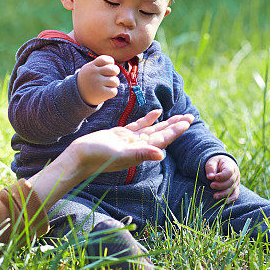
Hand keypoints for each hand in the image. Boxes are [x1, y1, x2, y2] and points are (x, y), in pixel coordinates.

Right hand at [71, 109, 193, 177]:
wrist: (80, 157)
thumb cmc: (98, 157)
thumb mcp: (120, 154)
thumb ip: (141, 154)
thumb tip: (161, 154)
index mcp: (140, 152)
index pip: (162, 140)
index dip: (175, 131)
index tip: (187, 122)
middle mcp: (138, 147)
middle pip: (161, 134)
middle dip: (175, 126)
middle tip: (190, 117)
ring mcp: (130, 141)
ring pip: (152, 130)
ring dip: (165, 123)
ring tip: (179, 116)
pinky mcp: (121, 135)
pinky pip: (139, 126)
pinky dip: (148, 119)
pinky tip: (156, 112)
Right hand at [77, 55, 119, 105]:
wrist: (78, 94)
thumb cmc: (89, 79)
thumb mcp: (90, 69)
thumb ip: (101, 65)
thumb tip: (115, 67)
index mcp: (91, 66)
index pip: (105, 59)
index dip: (110, 62)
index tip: (107, 66)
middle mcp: (94, 74)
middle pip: (114, 69)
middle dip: (115, 72)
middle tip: (111, 75)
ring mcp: (97, 83)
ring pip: (115, 81)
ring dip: (114, 83)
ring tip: (109, 84)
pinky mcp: (101, 93)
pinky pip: (114, 91)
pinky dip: (112, 92)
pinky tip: (107, 91)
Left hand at [205, 155, 240, 203]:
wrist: (222, 165)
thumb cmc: (216, 163)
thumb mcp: (212, 162)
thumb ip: (211, 168)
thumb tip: (210, 177)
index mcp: (230, 165)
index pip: (229, 171)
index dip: (222, 176)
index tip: (215, 177)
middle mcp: (235, 174)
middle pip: (230, 182)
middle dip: (220, 185)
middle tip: (211, 185)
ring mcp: (236, 182)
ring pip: (232, 189)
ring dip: (224, 194)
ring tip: (214, 196)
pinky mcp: (235, 188)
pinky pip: (235, 195)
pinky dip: (231, 199)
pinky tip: (225, 202)